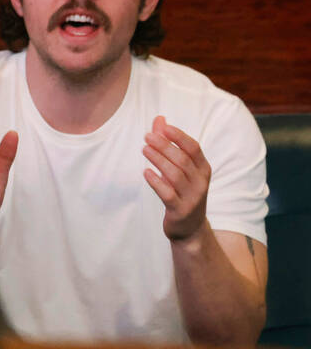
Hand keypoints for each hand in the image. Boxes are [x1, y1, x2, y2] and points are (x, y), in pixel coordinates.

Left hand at [143, 116, 210, 242]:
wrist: (190, 229)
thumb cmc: (183, 193)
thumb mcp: (181, 170)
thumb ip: (170, 145)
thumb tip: (159, 120)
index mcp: (203, 169)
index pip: (193, 148)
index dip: (179, 136)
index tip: (163, 127)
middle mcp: (201, 182)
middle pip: (182, 159)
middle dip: (164, 146)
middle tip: (147, 137)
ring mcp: (192, 197)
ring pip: (174, 174)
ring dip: (158, 160)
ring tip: (144, 150)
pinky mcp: (180, 210)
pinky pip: (167, 193)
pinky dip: (156, 182)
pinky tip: (146, 172)